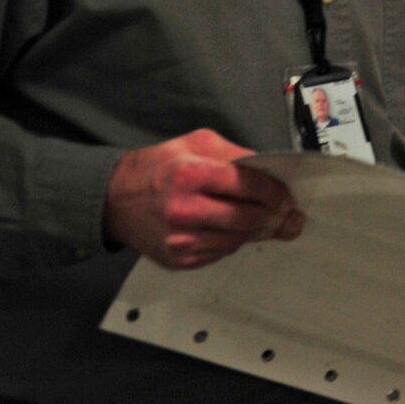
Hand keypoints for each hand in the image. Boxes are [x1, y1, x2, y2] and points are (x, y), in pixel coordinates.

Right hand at [103, 129, 304, 268]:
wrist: (114, 200)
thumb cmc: (157, 168)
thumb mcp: (195, 144)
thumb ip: (236, 154)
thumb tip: (272, 171)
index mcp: (191, 175)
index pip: (249, 186)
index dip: (276, 192)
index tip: (288, 195)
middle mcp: (185, 210)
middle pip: (249, 218)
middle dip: (276, 216)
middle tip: (290, 215)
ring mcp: (181, 239)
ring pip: (239, 239)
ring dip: (258, 231)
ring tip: (268, 221)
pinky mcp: (180, 259)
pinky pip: (222, 252)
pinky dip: (233, 241)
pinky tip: (233, 230)